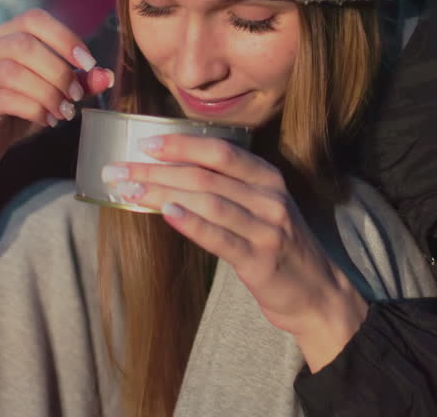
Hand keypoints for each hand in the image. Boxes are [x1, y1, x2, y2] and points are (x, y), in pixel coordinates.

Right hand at [0, 9, 112, 172]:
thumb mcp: (55, 92)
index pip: (34, 19)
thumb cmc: (19, 107)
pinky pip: (6, 98)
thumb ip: (80, 82)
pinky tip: (48, 120)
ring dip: (47, 92)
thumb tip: (106, 75)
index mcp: (9, 35)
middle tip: (76, 95)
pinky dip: (34, 109)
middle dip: (58, 70)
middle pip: (24, 44)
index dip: (64, 37)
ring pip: (13, 71)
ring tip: (65, 111)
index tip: (87, 62)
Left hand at [106, 134, 368, 369]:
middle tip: (118, 170)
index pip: (220, 151)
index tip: (144, 143)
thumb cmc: (280, 247)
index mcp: (268, 178)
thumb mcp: (262, 207)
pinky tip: (166, 214)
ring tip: (129, 191)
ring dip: (163, 194)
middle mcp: (269, 198)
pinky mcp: (260, 260)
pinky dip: (192, 223)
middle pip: (206, 175)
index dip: (181, 144)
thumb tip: (170, 174)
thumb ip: (228, 188)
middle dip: (157, 170)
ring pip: (208, 202)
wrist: (318, 294)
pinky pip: (220, 238)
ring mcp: (267, 228)